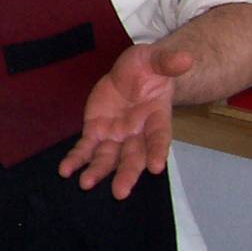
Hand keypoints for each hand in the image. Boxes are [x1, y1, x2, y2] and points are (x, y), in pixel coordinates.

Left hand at [58, 42, 193, 198]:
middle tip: (120, 192)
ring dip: (97, 171)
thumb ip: (167, 62)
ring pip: (108, 158)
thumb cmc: (148, 67)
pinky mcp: (96, 131)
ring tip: (85, 183)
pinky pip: (85, 148)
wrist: (132, 73)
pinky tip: (65, 170)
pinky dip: (76, 159)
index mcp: (157, 117)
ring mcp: (116, 135)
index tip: (157, 168)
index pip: (159, 137)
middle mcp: (137, 133)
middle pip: (133, 157)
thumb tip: (186, 58)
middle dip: (127, 174)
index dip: (157, 151)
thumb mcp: (155, 59)